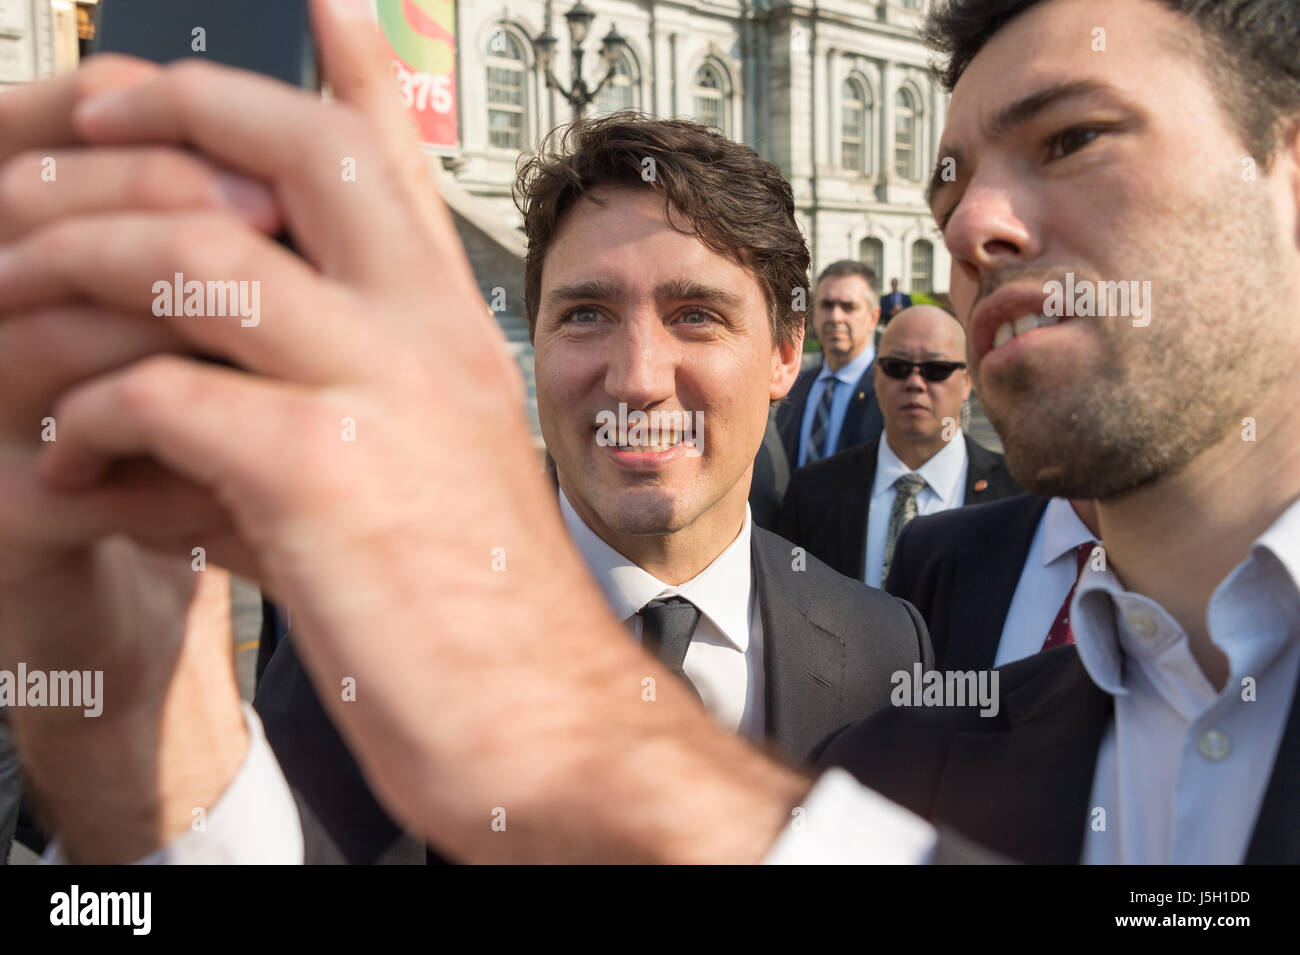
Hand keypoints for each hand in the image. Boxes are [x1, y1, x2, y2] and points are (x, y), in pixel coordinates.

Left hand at [11, 0, 806, 860]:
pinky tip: (68, 452)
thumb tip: (213, 366)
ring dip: (74, 258)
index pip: (400, 153)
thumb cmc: (471, 600)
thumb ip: (345, 388)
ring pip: (195, 250)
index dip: (348, 60)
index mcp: (449, 323)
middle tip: (79, 110)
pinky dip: (85, 412)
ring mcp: (377, 390)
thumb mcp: (427, 463)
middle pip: (295, 146)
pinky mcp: (320, 473)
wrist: (538, 715)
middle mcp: (424, 331)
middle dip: (169, 106)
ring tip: (10, 287)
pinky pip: (158, 391)